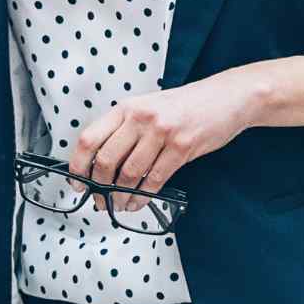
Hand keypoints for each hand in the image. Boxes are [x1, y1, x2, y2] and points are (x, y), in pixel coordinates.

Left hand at [69, 73, 253, 207]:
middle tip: (98, 199)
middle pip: (106, 159)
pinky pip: (155, 179)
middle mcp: (140, 118)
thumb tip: (101, 161)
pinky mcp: (182, 148)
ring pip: (130, 173)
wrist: (226, 98)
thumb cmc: (184, 105)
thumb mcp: (147, 107)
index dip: (78, 164)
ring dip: (121, 195)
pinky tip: (138, 202)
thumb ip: (125, 129)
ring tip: (119, 205)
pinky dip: (143, 196)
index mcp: (126, 108)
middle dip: (99, 186)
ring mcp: (161, 132)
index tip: (77, 181)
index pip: (90, 138)